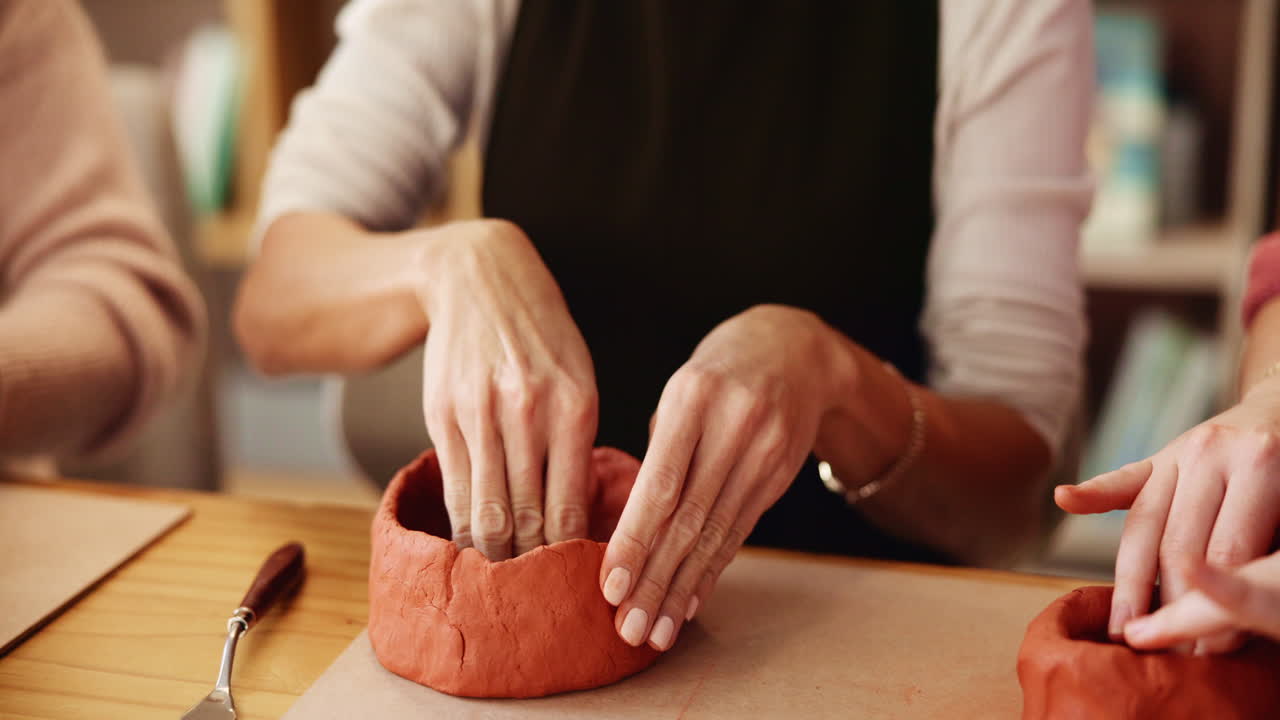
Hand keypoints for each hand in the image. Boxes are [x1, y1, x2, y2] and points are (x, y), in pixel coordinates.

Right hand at [418, 219, 597, 559]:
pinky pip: (454, 487)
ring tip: (503, 584)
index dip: (567, 558)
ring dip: (493, 556)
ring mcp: (480, 414)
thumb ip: (577, 444)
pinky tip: (471, 545)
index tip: (572, 587)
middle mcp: (527, 412)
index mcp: (574, 407)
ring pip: (485, 511)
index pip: (569, 508)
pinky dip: (463, 524)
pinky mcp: (442, 414)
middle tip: (536, 602)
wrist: (480, 278)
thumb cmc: (542, 337)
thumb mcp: (579, 379)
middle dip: (530, 568)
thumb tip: (577, 520)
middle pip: (526, 519)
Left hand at [598, 305, 849, 650]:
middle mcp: (733, 427)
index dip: (635, 540)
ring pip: (715, 534)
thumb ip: (658, 452)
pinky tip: (690, 602)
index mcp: (692, 398)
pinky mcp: (779, 475)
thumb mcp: (679, 391)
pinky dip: (711, 571)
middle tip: (628, 628)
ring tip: (655, 631)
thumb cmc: (716, 375)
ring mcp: (763, 453)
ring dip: (682, 589)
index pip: (661, 484)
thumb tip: (624, 527)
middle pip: (688, 519)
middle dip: (655, 580)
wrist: (793, 351)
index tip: (610, 586)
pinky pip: (739, 532)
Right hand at [1055, 380, 1279, 651]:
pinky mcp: (1156, 456)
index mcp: (1259, 464)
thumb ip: (1264, 545)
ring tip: (1125, 627)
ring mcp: (1178, 452)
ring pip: (1145, 526)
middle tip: (1164, 649)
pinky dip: (1091, 493)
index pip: (1226, 551)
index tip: (1207, 649)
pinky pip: (1121, 481)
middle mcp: (1211, 452)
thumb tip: (1238, 603)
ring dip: (1132, 583)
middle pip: (1178, 543)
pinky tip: (1065, 499)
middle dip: (1170, 604)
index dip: (1215, 604)